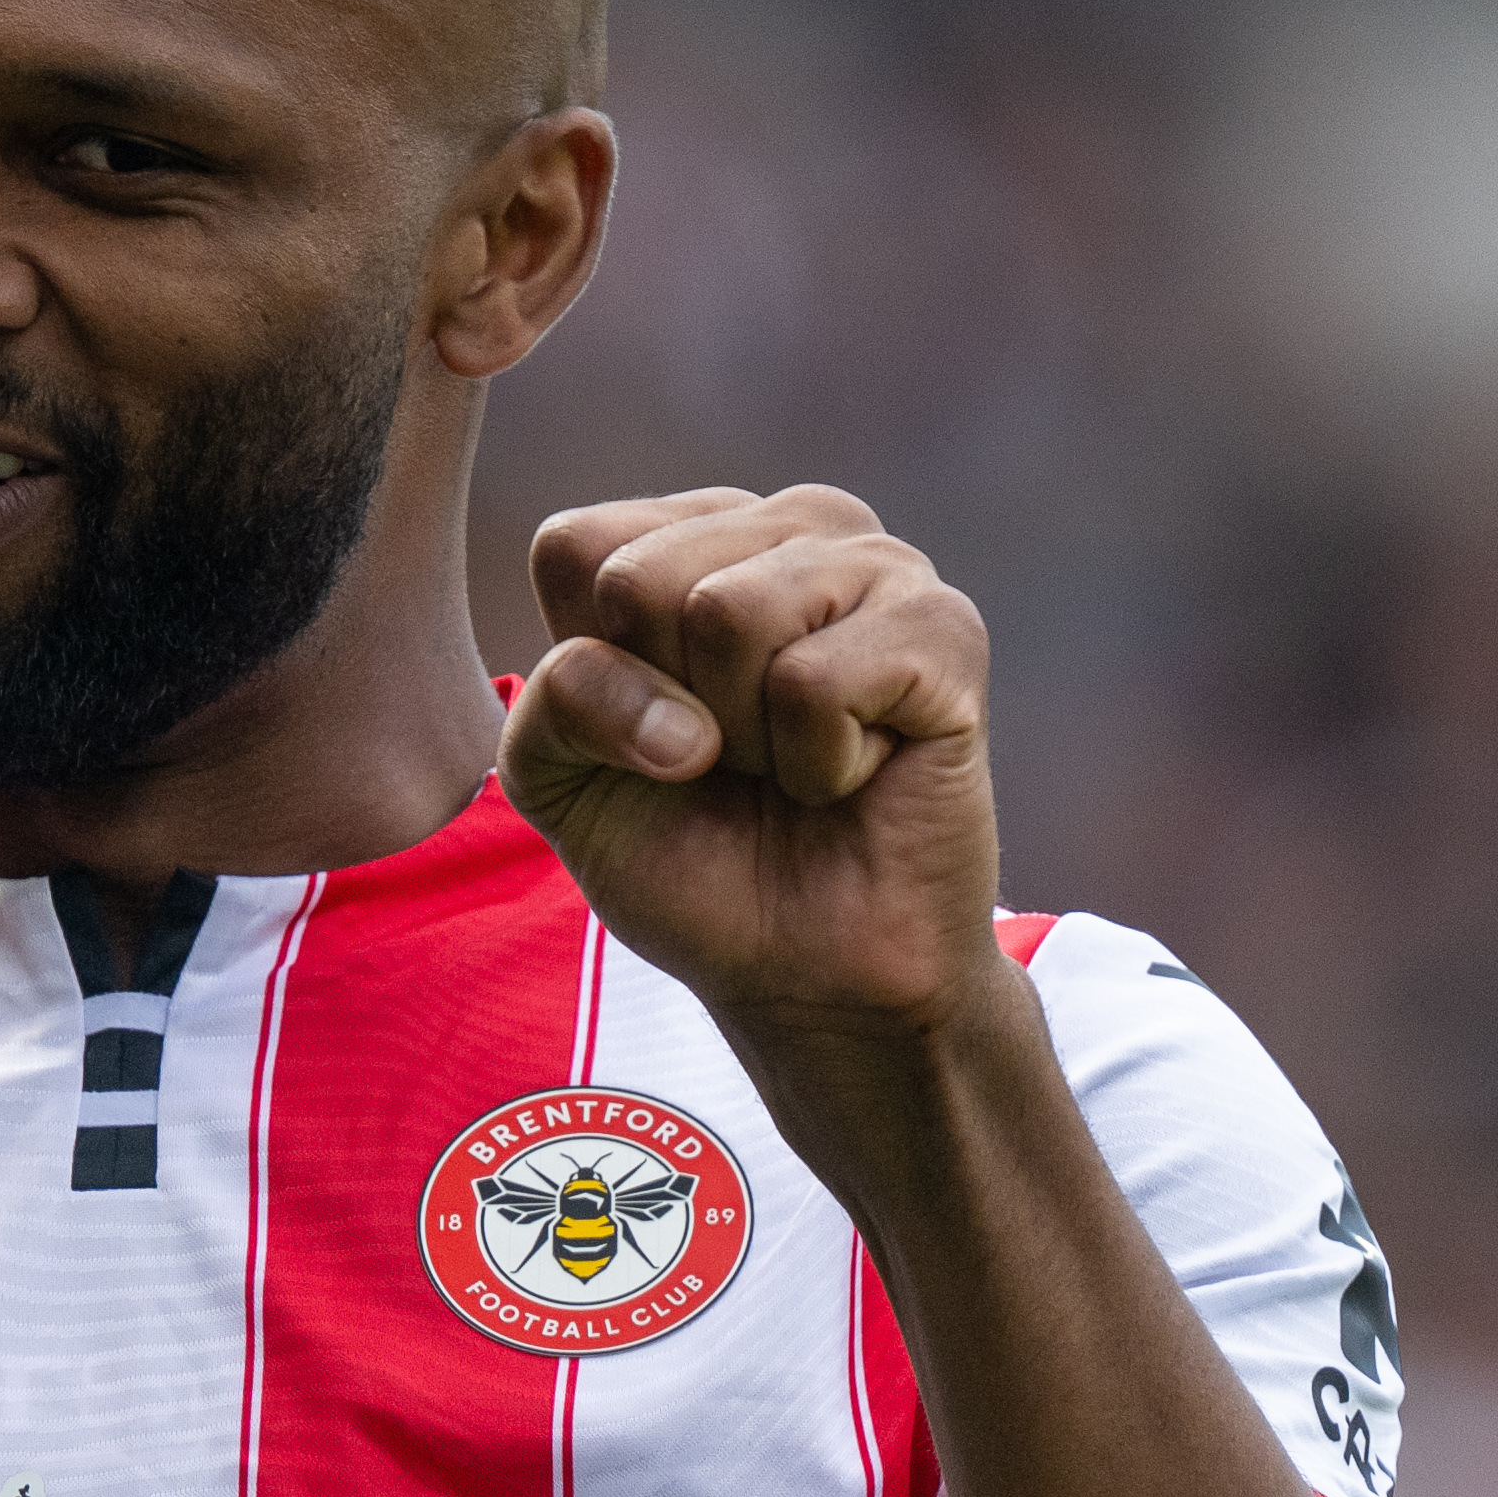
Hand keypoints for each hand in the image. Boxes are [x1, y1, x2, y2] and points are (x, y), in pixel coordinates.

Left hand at [498, 486, 1001, 1033]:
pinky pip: (815, 682)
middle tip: (732, 758)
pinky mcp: (944, 629)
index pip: (573, 547)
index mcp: (687, 535)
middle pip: (638, 578)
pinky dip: (816, 764)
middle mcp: (786, 525)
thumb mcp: (561, 780)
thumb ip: (553, 701)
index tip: (650, 731)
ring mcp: (876, 563)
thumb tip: (676, 710)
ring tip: (792, 763)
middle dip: (664, 705)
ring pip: (728, 612)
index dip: (588, 673)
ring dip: (743, 736)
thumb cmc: (692, 857)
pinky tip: (855, 774)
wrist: (812, 971)